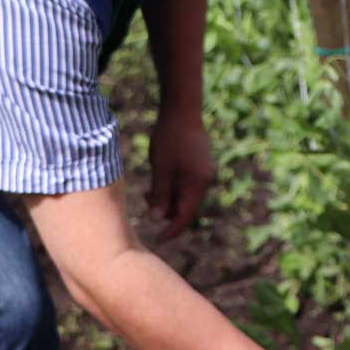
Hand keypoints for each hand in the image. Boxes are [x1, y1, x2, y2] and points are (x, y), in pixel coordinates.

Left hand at [146, 111, 213, 242]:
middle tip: (145, 201)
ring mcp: (203, 172)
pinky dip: (172, 188)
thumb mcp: (161, 168)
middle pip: (186, 207)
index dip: (172, 230)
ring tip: (148, 191)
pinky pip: (186, 185)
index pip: (186, 216)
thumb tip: (155, 219)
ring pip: (185, 196)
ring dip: (167, 198)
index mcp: (198, 184)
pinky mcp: (199, 164)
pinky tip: (158, 180)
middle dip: (166, 211)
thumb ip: (159, 194)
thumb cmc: (169, 137)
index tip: (158, 240)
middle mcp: (204, 180)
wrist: (182, 108)